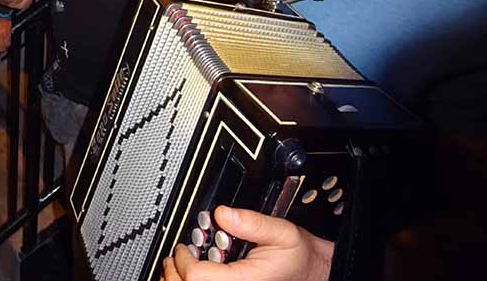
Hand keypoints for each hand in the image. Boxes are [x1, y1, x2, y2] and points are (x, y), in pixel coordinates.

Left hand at [162, 206, 333, 280]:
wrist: (312, 273)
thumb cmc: (298, 258)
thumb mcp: (282, 232)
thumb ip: (252, 222)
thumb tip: (223, 213)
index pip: (197, 278)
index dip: (183, 259)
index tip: (183, 246)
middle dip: (174, 272)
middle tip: (176, 256)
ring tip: (180, 268)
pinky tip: (192, 277)